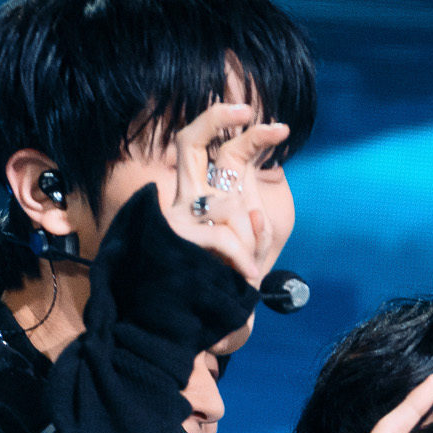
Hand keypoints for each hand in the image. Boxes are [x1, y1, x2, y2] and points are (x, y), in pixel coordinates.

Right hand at [162, 101, 291, 286]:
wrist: (191, 319)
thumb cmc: (224, 280)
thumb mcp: (246, 246)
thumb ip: (253, 224)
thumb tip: (257, 214)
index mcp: (200, 195)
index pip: (203, 147)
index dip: (223, 124)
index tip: (254, 113)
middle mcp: (183, 199)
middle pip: (188, 141)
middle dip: (216, 118)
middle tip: (250, 113)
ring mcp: (177, 218)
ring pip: (227, 204)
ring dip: (249, 235)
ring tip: (248, 266)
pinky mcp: (176, 240)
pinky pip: (224, 236)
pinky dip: (244, 255)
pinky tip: (247, 272)